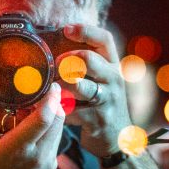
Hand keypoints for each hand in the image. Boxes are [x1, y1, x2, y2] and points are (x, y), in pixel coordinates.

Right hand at [0, 83, 64, 168]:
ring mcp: (48, 164)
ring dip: (52, 117)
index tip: (50, 84)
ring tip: (33, 112)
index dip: (51, 97)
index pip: (45, 117)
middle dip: (53, 103)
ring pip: (59, 130)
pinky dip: (50, 131)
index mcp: (20, 148)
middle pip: (58, 119)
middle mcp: (39, 156)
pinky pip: (55, 142)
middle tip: (40, 94)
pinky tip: (34, 131)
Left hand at [56, 23, 133, 157]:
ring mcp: (108, 100)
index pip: (104, 39)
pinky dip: (57, 110)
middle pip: (88, 59)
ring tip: (50, 90)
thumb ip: (85, 65)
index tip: (66, 29)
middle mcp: (114, 79)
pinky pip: (71, 111)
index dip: (85, 31)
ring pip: (78, 86)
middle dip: (65, 60)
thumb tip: (54, 47)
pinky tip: (51, 110)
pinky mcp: (98, 119)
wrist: (118, 139)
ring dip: (59, 87)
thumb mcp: (101, 80)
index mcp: (113, 65)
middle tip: (54, 66)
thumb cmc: (102, 104)